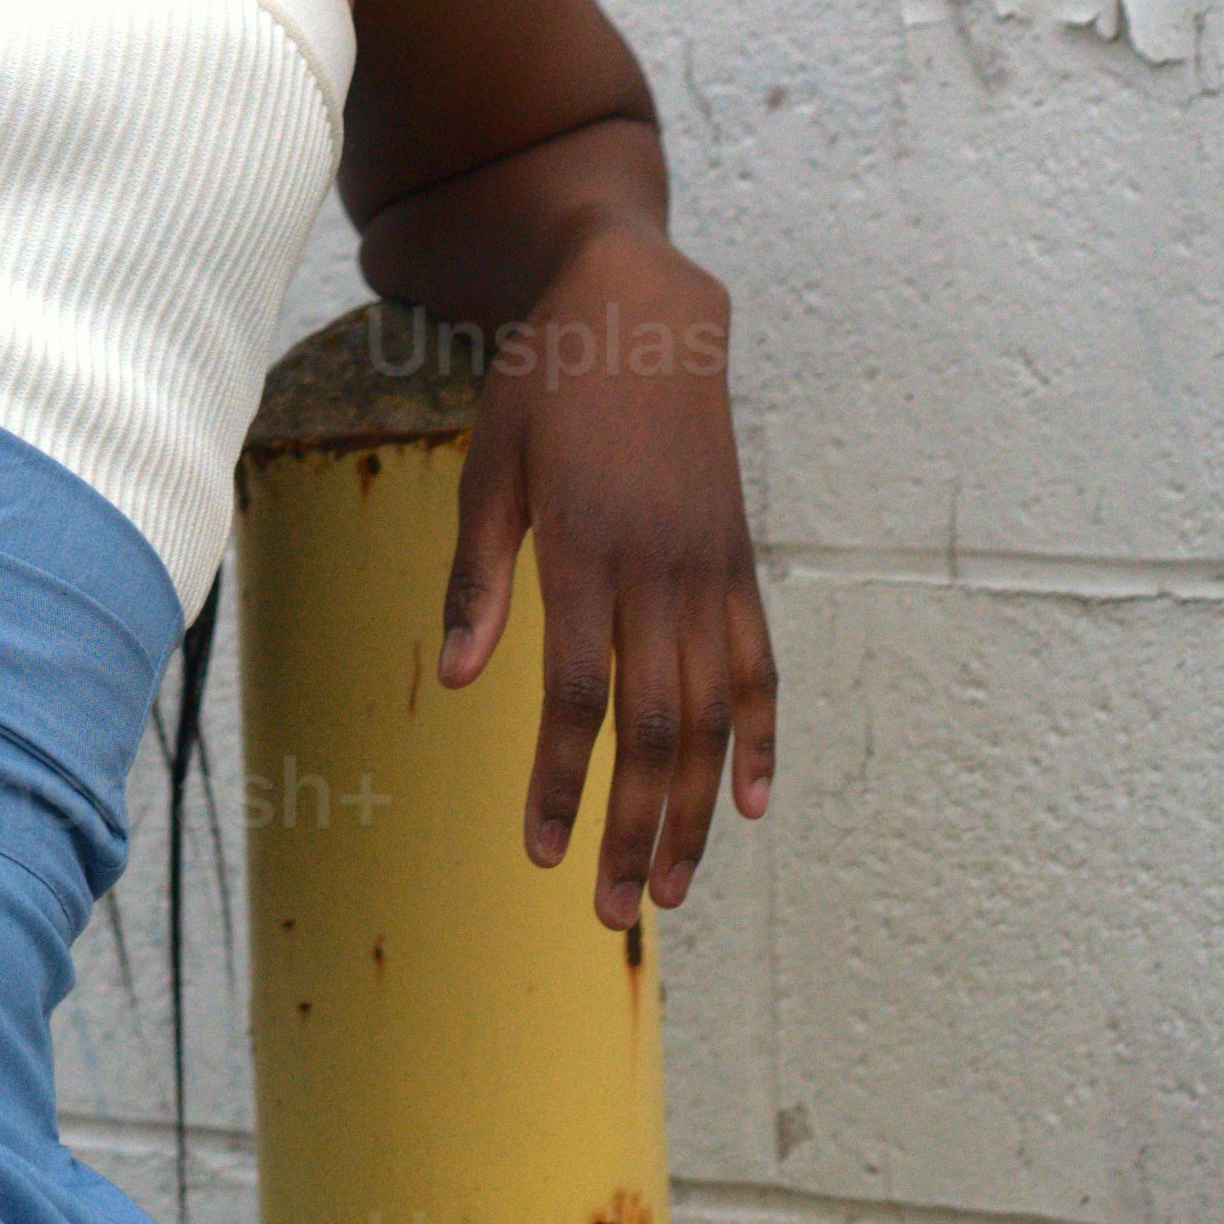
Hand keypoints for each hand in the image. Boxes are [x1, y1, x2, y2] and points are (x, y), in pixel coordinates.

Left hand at [434, 228, 777, 930]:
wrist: (643, 313)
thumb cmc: (549, 384)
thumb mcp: (492, 465)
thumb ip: (480, 575)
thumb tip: (462, 680)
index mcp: (585, 549)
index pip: (580, 696)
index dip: (564, 782)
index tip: (544, 852)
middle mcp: (657, 570)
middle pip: (653, 726)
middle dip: (633, 826)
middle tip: (613, 910)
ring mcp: (708, 569)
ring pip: (711, 713)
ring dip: (693, 808)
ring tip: (673, 887)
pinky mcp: (738, 561)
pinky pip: (759, 664)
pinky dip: (761, 737)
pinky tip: (753, 802)